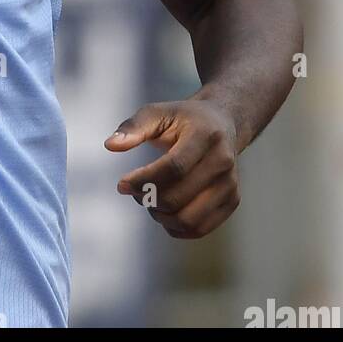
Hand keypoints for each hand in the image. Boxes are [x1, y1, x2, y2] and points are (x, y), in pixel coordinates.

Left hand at [105, 98, 241, 239]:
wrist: (221, 123)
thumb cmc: (183, 118)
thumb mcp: (157, 112)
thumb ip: (133, 127)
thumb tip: (110, 145)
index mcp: (206, 136)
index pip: (175, 168)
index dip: (145, 180)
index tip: (122, 184)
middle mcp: (223, 162)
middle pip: (179, 197)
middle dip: (148, 199)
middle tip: (134, 190)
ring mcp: (230, 184)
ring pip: (189, 219)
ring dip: (160, 216)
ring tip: (149, 200)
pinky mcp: (232, 202)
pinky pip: (199, 229)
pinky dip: (175, 228)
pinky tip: (164, 211)